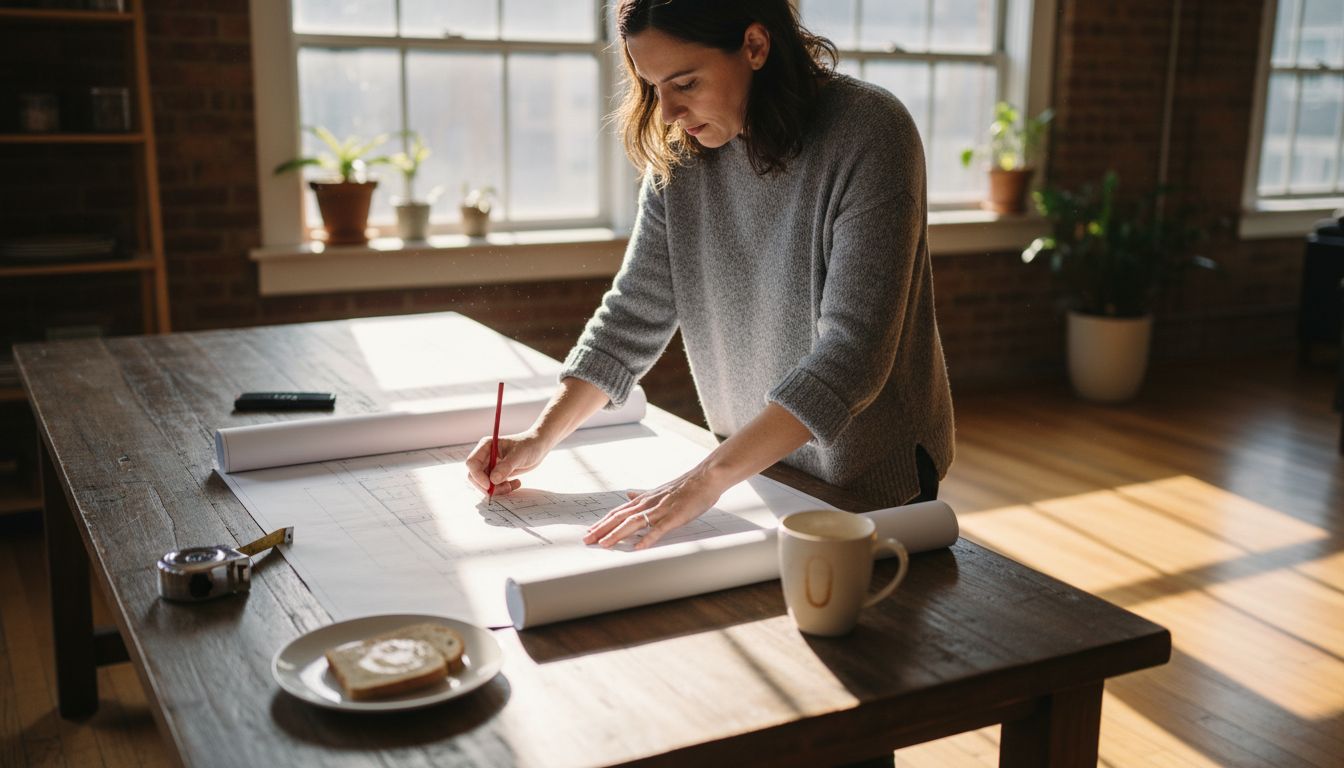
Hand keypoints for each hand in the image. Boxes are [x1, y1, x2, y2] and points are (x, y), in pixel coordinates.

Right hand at [465, 431, 551, 497]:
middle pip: (475, 476)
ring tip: (512, 486)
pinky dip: (503, 489)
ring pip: (484, 483)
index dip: (478, 476)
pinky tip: (516, 483)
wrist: (538, 447)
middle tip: (506, 489)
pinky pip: (494, 486)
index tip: (490, 485)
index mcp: (486, 446)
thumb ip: (506, 467)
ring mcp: (490, 465)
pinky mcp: (497, 473)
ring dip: (496, 489)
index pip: (472, 463)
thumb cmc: (529, 445)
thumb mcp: (519, 455)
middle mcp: (485, 456)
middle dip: (488, 486)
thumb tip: (492, 480)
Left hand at [582, 467, 724, 549]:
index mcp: (644, 499)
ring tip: (604, 545)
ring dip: (617, 534)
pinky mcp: (674, 516)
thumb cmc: (685, 486)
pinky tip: (638, 547)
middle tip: (587, 541)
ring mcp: (661, 509)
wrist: (705, 477)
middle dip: (602, 530)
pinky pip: (658, 529)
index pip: (618, 512)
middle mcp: (648, 503)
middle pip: (620, 517)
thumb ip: (642, 495)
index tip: (589, 532)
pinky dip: (647, 538)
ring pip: (634, 522)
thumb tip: (628, 495)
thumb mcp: (659, 490)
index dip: (602, 523)